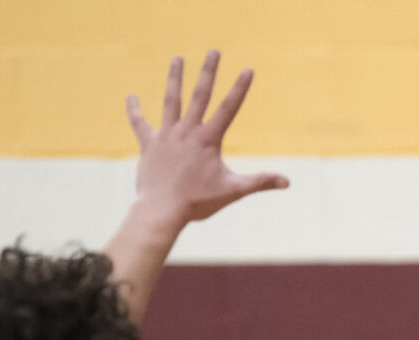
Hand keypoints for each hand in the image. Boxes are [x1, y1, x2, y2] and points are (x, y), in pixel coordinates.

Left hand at [126, 52, 288, 227]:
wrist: (163, 209)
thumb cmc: (199, 202)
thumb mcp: (233, 191)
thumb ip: (260, 182)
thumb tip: (287, 182)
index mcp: (208, 139)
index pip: (228, 109)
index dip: (240, 89)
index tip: (248, 70)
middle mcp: (187, 131)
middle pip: (199, 95)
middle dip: (208, 72)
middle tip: (214, 51)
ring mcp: (167, 135)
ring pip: (171, 100)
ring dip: (175, 78)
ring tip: (177, 59)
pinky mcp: (149, 144)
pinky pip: (139, 123)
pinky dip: (134, 110)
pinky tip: (131, 98)